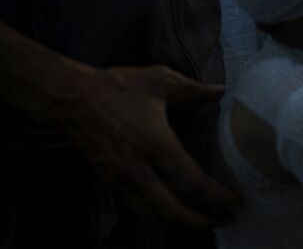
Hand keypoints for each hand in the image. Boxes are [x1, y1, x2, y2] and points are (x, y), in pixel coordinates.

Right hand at [57, 65, 237, 226]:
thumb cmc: (118, 86)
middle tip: (220, 221)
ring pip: (151, 213)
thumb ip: (194, 89)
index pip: (189, 181)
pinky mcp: (108, 180)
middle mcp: (138, 168)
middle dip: (197, 221)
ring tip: (198, 220)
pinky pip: (136, 205)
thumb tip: (220, 91)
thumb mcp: (161, 80)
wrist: (71, 98)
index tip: (231, 200)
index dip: (212, 195)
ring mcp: (120, 178)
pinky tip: (169, 209)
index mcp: (155, 144)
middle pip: (171, 210)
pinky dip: (155, 213)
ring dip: (176, 221)